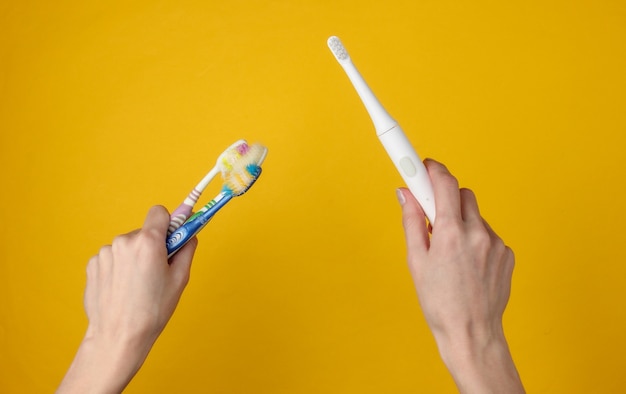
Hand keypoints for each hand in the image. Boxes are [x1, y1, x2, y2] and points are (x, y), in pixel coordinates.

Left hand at [57, 205, 197, 393]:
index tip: (171, 234)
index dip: (167, 223)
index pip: (159, 212)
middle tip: (155, 271)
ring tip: (136, 285)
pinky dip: (118, 268)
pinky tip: (122, 288)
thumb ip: (186, 250)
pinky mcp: (93, 264)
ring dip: (133, 258)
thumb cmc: (152, 311)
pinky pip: (112, 258)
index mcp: (148, 242)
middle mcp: (124, 241)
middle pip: (143, 232)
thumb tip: (189, 235)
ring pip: (127, 246)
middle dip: (151, 246)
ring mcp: (105, 252)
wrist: (118, 336)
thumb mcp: (179, 279)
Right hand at [397, 159, 523, 392]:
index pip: (445, 182)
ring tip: (451, 252)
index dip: (432, 169)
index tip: (423, 165)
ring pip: (476, 215)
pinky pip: (489, 234)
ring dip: (462, 222)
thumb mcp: (416, 261)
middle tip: (432, 216)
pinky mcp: (507, 254)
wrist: (472, 334)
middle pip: (462, 194)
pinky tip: (468, 264)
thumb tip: (405, 194)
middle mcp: (477, 233)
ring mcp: (496, 243)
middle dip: (446, 198)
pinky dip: (476, 239)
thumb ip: (412, 221)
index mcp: (451, 233)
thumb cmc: (439, 302)